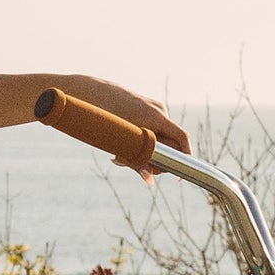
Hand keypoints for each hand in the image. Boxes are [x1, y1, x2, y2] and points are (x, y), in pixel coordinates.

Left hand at [66, 77, 190, 179]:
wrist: (90, 93)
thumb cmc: (104, 118)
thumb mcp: (121, 144)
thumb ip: (137, 162)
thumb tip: (149, 181)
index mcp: (157, 116)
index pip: (182, 138)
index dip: (184, 157)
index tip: (179, 174)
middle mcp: (159, 110)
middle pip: (170, 142)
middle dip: (159, 159)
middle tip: (140, 168)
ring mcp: (153, 107)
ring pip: (159, 138)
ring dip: (147, 151)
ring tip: (122, 156)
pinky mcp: (146, 108)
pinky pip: (152, 130)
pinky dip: (143, 142)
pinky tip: (124, 146)